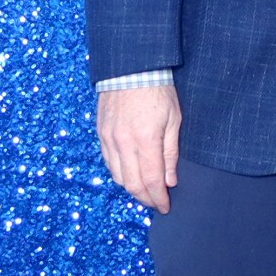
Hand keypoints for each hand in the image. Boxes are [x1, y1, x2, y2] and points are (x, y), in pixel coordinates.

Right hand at [97, 84, 180, 214]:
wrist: (131, 68)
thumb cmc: (158, 91)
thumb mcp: (174, 120)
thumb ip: (170, 153)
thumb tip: (170, 181)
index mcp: (145, 141)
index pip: (151, 181)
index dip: (158, 198)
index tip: (165, 207)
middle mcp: (123, 143)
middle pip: (132, 184)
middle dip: (145, 198)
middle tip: (156, 204)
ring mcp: (109, 139)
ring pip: (118, 176)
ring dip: (131, 189)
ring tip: (145, 192)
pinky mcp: (101, 134)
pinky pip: (108, 163)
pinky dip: (119, 174)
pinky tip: (129, 175)